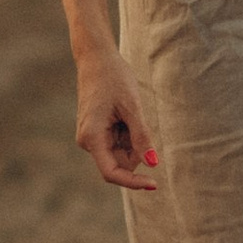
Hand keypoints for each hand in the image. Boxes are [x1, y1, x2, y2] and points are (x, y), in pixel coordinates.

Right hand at [75, 47, 159, 192]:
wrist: (96, 58)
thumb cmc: (114, 78)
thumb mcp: (132, 107)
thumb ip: (142, 137)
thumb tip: (153, 163)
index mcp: (91, 137)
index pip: (112, 173)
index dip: (133, 181)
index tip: (155, 183)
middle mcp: (87, 141)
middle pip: (120, 163)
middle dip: (135, 149)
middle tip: (136, 118)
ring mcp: (90, 137)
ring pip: (120, 153)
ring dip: (132, 138)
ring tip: (127, 111)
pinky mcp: (95, 132)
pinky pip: (117, 143)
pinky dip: (127, 132)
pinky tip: (123, 112)